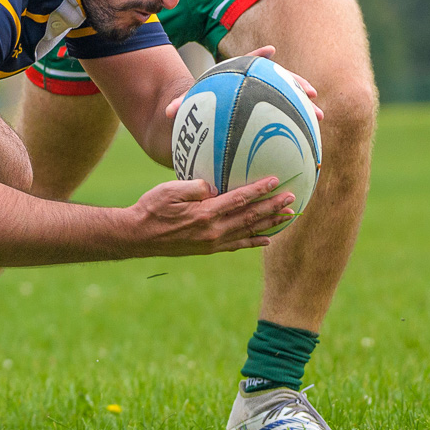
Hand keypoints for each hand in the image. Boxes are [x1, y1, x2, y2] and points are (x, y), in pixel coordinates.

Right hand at [125, 177, 293, 256]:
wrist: (137, 236)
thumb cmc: (151, 208)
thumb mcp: (169, 190)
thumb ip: (194, 187)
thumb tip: (213, 186)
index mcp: (205, 213)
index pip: (239, 199)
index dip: (259, 190)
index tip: (276, 181)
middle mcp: (213, 230)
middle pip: (250, 216)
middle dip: (272, 206)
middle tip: (292, 198)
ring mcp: (212, 242)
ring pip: (248, 231)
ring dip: (269, 222)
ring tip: (288, 215)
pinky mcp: (208, 249)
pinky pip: (237, 245)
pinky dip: (254, 242)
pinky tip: (267, 239)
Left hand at [162, 46, 323, 125]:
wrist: (204, 114)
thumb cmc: (196, 107)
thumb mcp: (188, 104)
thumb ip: (181, 105)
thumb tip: (169, 111)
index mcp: (236, 76)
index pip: (249, 62)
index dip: (258, 57)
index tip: (270, 52)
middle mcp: (255, 85)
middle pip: (279, 80)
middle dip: (295, 84)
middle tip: (310, 93)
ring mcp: (264, 98)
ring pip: (288, 99)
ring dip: (304, 107)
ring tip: (319, 116)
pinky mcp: (267, 114)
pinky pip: (285, 118)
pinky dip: (296, 126)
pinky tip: (309, 139)